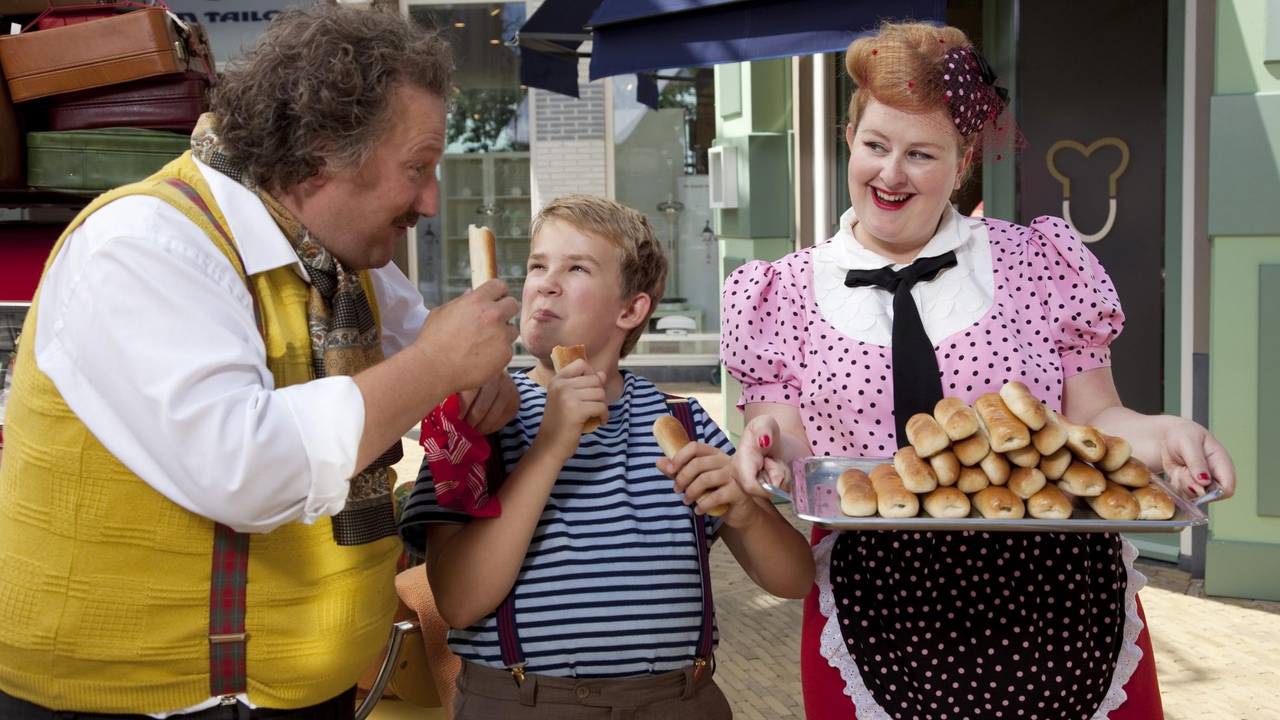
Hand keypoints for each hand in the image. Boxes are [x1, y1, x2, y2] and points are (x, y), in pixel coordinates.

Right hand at [414, 279, 517, 394]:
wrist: (434, 369)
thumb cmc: (432, 340)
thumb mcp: (441, 313)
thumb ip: (460, 301)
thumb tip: (471, 293)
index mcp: (477, 301)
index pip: (499, 286)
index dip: (499, 292)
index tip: (497, 298)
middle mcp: (493, 316)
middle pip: (513, 305)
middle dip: (505, 310)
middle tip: (494, 321)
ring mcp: (501, 336)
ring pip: (511, 330)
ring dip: (502, 334)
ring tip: (483, 343)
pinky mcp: (505, 355)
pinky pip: (507, 350)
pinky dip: (498, 353)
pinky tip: (481, 358)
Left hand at [458, 373, 519, 433]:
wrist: (495, 374)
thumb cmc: (474, 379)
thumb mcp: (464, 381)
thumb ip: (456, 394)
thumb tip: (447, 413)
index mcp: (481, 372)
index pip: (469, 395)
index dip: (460, 411)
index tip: (453, 419)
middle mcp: (498, 379)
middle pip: (481, 408)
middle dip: (469, 422)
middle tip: (461, 428)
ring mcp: (509, 390)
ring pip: (492, 417)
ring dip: (479, 427)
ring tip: (470, 430)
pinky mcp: (515, 402)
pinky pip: (501, 422)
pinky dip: (489, 429)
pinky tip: (482, 428)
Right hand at [534, 358, 606, 461]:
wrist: (550, 446)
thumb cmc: (560, 424)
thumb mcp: (568, 400)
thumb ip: (584, 386)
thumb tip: (602, 375)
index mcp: (557, 380)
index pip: (581, 364)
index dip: (591, 375)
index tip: (591, 390)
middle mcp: (561, 385)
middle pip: (595, 380)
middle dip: (600, 394)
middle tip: (596, 407)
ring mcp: (568, 397)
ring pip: (600, 393)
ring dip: (603, 406)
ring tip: (596, 415)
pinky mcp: (576, 410)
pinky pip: (601, 407)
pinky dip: (604, 416)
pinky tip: (599, 422)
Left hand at [659, 443, 755, 525]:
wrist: (742, 513)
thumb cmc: (718, 493)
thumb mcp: (698, 480)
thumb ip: (680, 471)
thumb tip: (658, 462)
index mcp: (715, 454)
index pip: (695, 447)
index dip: (679, 456)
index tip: (670, 469)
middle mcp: (726, 461)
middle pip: (698, 463)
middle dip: (682, 478)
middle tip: (677, 490)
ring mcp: (734, 475)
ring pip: (705, 479)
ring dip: (691, 492)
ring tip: (686, 501)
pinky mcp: (739, 491)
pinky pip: (716, 496)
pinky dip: (703, 505)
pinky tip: (698, 510)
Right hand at [732, 414, 787, 499]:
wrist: (770, 439)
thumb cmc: (766, 431)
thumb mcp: (765, 422)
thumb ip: (763, 428)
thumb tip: (763, 441)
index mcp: (740, 463)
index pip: (751, 486)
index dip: (767, 484)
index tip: (775, 468)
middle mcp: (739, 478)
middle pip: (763, 491)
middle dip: (776, 478)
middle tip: (774, 461)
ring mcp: (746, 486)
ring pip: (769, 493)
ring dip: (779, 480)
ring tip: (773, 464)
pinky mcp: (755, 491)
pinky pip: (772, 494)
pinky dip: (779, 484)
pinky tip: (773, 472)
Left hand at [1159, 417, 1235, 500]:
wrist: (1167, 436)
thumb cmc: (1182, 434)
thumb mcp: (1188, 442)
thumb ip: (1197, 461)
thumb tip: (1204, 481)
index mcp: (1222, 463)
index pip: (1227, 488)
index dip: (1213, 492)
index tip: (1197, 483)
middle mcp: (1215, 475)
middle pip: (1210, 496)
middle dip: (1193, 488)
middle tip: (1182, 471)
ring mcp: (1202, 482)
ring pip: (1195, 496)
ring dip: (1182, 485)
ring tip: (1179, 468)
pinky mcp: (1190, 486)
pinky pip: (1184, 495)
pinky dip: (1176, 486)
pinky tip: (1176, 472)